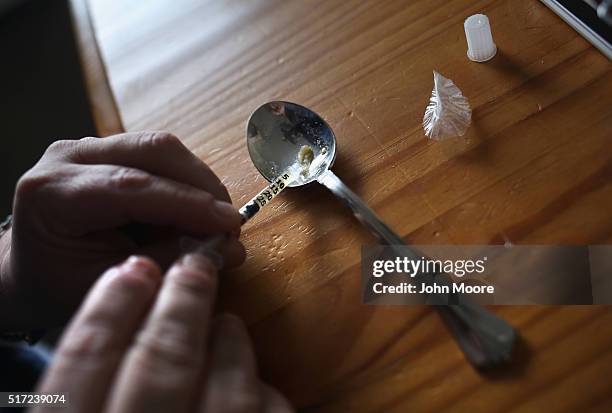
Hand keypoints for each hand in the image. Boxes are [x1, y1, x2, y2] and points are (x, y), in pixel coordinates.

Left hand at [1, 132, 244, 328]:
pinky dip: (185, 181)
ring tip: (213, 221)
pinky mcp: (105, 147)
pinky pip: (158, 154)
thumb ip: (168, 262)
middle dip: (202, 186)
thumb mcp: (110, 285)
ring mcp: (86, 145)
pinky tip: (192, 210)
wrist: (28, 267)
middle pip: (153, 151)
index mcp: (52, 195)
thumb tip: (231, 250)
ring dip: (198, 182)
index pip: (134, 187)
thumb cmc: (59, 285)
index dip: (190, 204)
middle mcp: (66, 157)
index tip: (231, 224)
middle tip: (228, 225)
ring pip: (162, 147)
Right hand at [31, 255, 292, 412]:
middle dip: (180, 304)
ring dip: (230, 343)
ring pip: (228, 389)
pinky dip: (267, 399)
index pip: (83, 363)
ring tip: (226, 322)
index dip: (109, 307)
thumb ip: (90, 405)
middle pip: (160, 362)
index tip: (132, 270)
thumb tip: (110, 342)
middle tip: (193, 266)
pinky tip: (259, 390)